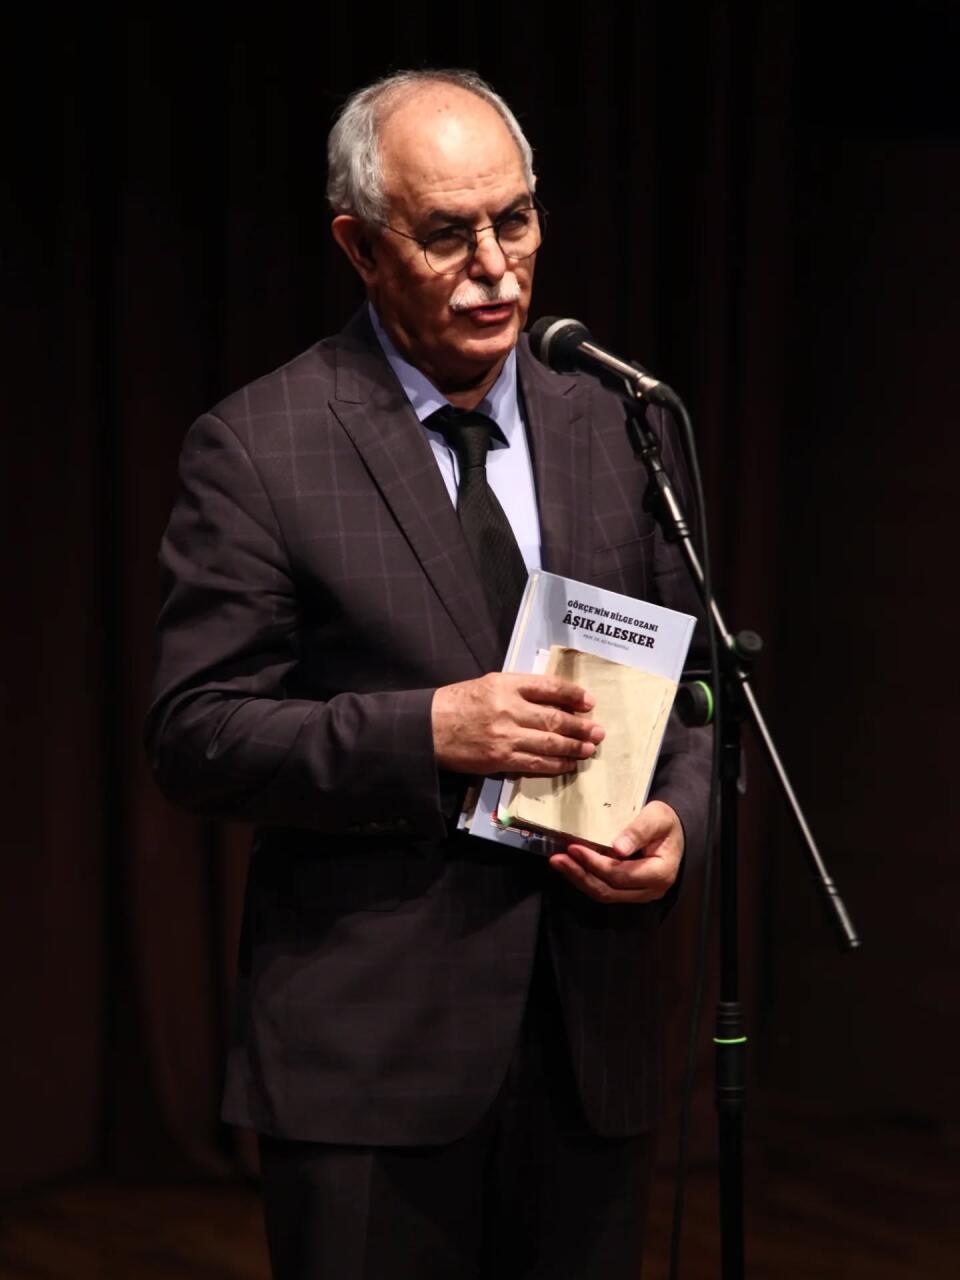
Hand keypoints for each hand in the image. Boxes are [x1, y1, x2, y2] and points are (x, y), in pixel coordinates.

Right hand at [432, 673, 604, 775]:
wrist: (427, 728)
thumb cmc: (457, 704)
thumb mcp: (487, 684)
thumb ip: (518, 690)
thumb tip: (553, 700)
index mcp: (506, 684)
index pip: (549, 687)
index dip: (573, 694)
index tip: (589, 701)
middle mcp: (509, 708)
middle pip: (555, 718)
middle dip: (581, 726)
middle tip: (599, 731)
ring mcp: (506, 736)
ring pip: (550, 743)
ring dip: (574, 747)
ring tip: (590, 748)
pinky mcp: (500, 759)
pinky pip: (536, 763)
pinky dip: (556, 764)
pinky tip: (569, 764)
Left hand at [549, 800, 683, 903]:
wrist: (671, 831)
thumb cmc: (664, 822)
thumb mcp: (656, 817)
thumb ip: (639, 831)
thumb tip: (618, 849)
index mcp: (660, 873)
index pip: (621, 875)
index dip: (595, 864)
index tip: (574, 848)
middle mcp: (651, 890)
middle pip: (609, 890)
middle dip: (581, 875)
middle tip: (557, 859)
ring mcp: (640, 893)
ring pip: (604, 894)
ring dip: (579, 879)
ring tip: (558, 863)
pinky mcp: (629, 891)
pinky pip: (605, 890)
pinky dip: (586, 878)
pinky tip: (571, 866)